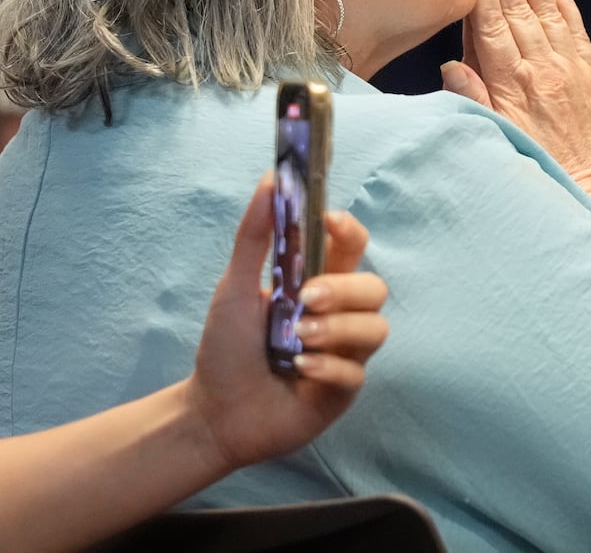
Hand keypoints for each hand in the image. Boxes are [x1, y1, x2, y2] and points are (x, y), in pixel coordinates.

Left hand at [187, 173, 388, 470]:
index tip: (330, 222)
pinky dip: (327, 368)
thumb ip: (254, 236)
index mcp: (315, 282)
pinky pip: (357, 371)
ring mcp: (343, 353)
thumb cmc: (225, 347)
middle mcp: (337, 314)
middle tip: (306, 299)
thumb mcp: (233, 286)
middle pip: (375, 287)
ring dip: (337, 330)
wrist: (214, 412)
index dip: (350, 230)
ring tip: (298, 341)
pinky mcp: (343, 390)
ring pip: (376, 328)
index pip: (352, 246)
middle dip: (344, 289)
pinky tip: (298, 371)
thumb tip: (270, 178)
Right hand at [440, 0, 590, 197]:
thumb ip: (472, 98)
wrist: (589, 191)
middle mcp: (543, 66)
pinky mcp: (588, 71)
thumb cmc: (532, 167)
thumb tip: (451, 63)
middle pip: (517, 3)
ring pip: (545, 5)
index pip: (490, 20)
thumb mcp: (493, 137)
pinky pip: (573, 23)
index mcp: (512, 82)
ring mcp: (569, 65)